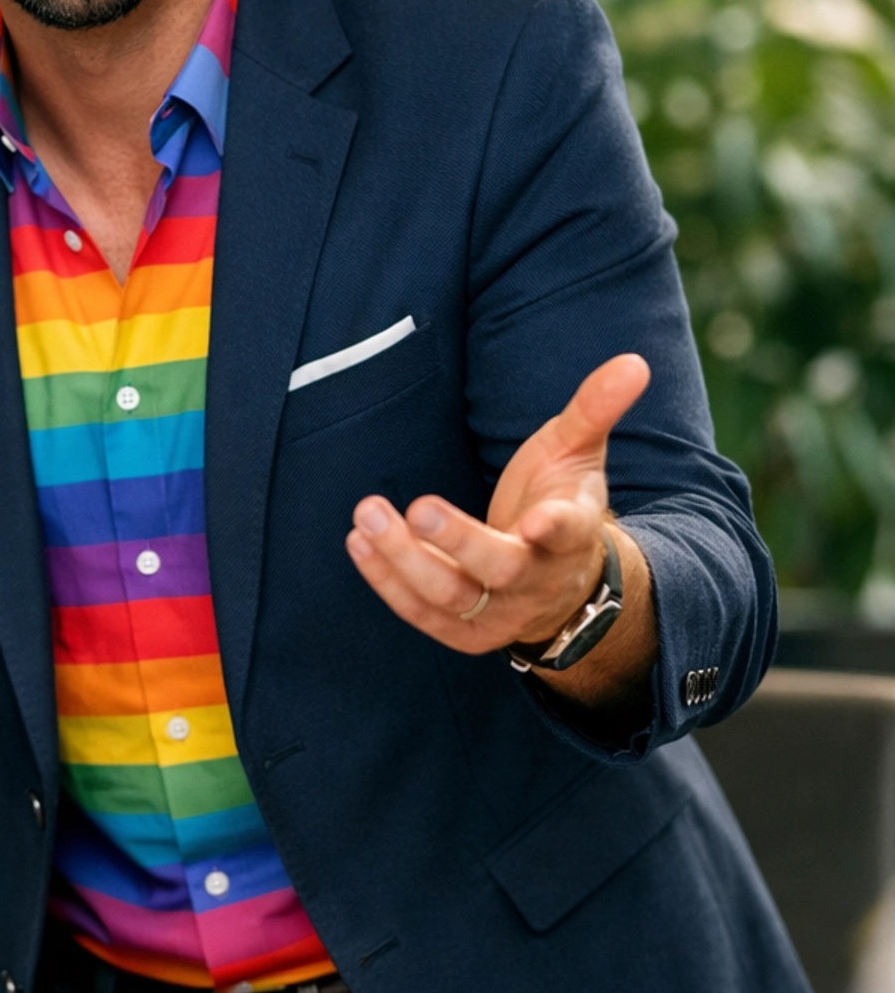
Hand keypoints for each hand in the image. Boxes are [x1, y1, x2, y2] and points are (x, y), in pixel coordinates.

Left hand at [346, 354, 655, 698]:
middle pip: (501, 570)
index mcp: (573, 536)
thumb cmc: (561, 501)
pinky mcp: (465, 631)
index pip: (568, 534)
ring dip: (405, 561)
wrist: (559, 582)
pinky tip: (358, 543)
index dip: (554, 529)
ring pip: (452, 597)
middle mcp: (538, 580)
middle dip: (459, 542)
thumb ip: (595, 408)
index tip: (537, 520)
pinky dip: (387, 582)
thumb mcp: (579, 452)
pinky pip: (422, 614)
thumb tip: (634, 362)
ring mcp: (500, 612)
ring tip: (368, 515)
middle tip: (419, 506)